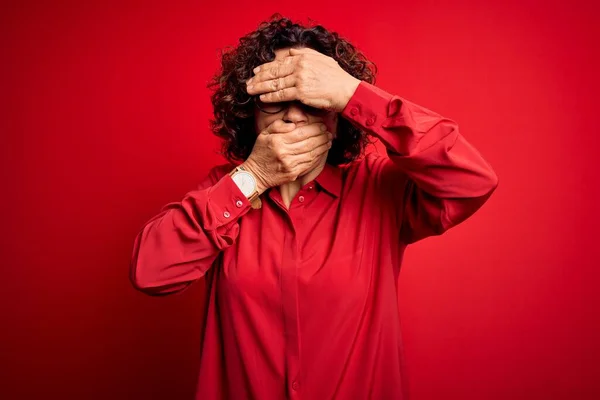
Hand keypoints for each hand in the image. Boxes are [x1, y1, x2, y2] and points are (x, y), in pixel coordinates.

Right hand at [241, 120, 332, 192]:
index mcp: (277, 141)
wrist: (255, 174)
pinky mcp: (293, 174)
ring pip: (312, 153)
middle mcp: (284, 153)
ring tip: (328, 141)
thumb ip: (278, 125)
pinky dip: (318, 157)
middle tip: (328, 132)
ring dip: (323, 146)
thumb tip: (293, 123)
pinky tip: (322, 152)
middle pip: (309, 143)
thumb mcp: (264, 134)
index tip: (322, 125)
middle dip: (322, 137)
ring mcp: (289, 164)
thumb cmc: (260, 152)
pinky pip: (309, 164)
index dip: (315, 129)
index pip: (301, 132)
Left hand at [246, 48, 360, 112]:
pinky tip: (262, 98)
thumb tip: (292, 51)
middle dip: (259, 77)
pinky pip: (282, 94)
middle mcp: (300, 66)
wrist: (347, 91)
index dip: (266, 67)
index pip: (280, 62)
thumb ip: (306, 54)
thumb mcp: (323, 60)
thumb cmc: (337, 78)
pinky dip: (270, 97)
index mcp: (304, 58)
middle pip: (274, 72)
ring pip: (275, 83)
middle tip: (248, 82)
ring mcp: (300, 79)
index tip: (256, 71)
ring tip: (250, 90)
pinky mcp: (301, 92)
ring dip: (260, 87)